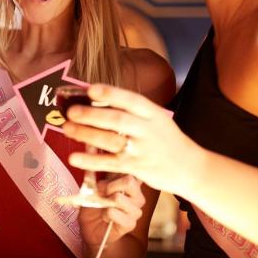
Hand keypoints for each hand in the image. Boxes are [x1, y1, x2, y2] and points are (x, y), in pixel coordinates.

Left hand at [63, 84, 205, 197]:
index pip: (131, 99)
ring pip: (110, 141)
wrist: (191, 168)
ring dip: (86, 135)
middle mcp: (147, 129)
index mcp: (152, 113)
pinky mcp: (136, 168)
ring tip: (67, 129)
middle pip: (117, 120)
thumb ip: (130, 110)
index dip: (110, 93)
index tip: (91, 89)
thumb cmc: (166, 139)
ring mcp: (141, 150)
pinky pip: (110, 163)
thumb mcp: (155, 118)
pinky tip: (74, 157)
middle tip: (71, 111)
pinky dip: (91, 161)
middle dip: (92, 115)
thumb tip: (94, 98)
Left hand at [78, 174, 144, 246]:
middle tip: (103, 193)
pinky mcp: (131, 223)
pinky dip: (104, 214)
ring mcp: (135, 210)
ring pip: (119, 198)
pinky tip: (105, 218)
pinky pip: (113, 212)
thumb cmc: (93, 207)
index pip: (129, 170)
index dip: (116, 171)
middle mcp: (136, 196)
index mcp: (129, 184)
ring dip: (105, 202)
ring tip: (103, 207)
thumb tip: (90, 158)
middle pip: (129, 181)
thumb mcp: (91, 188)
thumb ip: (94, 175)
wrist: (91, 230)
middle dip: (110, 185)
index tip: (105, 176)